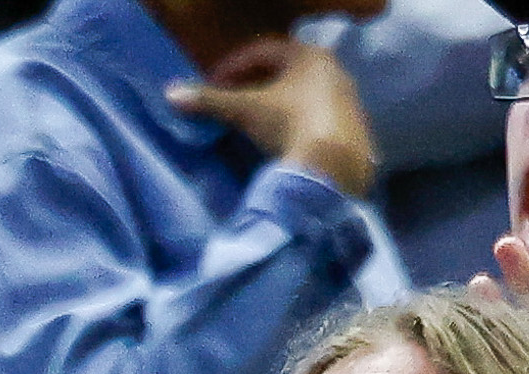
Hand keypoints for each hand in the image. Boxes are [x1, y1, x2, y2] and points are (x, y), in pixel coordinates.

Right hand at [167, 36, 375, 195]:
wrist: (333, 167)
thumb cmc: (288, 125)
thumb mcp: (245, 111)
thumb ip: (211, 101)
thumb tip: (171, 93)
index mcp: (308, 55)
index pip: (263, 50)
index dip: (234, 65)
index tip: (215, 83)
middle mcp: (334, 70)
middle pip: (287, 71)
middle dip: (257, 84)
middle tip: (234, 100)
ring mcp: (349, 100)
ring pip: (305, 95)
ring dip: (280, 105)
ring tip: (258, 124)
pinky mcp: (356, 130)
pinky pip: (321, 120)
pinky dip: (301, 125)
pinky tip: (287, 143)